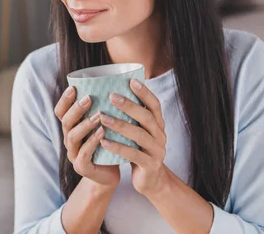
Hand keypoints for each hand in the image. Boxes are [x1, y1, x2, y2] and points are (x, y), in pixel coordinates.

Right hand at [54, 86, 120, 188]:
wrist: (111, 174)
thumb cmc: (108, 145)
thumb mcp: (103, 125)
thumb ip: (102, 109)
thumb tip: (115, 82)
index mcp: (71, 128)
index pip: (60, 112)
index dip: (64, 100)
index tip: (73, 87)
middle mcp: (69, 140)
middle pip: (66, 122)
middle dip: (76, 109)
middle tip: (88, 98)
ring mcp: (73, 154)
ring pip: (73, 136)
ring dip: (85, 124)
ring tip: (99, 115)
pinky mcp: (82, 167)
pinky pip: (84, 153)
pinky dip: (92, 141)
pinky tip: (102, 132)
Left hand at [98, 79, 168, 196]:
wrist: (151, 181)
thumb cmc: (139, 150)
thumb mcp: (139, 132)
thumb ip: (132, 118)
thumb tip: (112, 92)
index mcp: (158, 125)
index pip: (155, 105)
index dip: (145, 93)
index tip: (131, 81)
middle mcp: (160, 136)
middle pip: (147, 117)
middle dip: (129, 105)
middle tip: (111, 96)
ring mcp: (157, 152)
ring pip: (139, 135)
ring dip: (120, 125)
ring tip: (102, 118)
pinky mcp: (149, 166)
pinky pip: (133, 155)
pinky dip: (118, 147)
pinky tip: (103, 141)